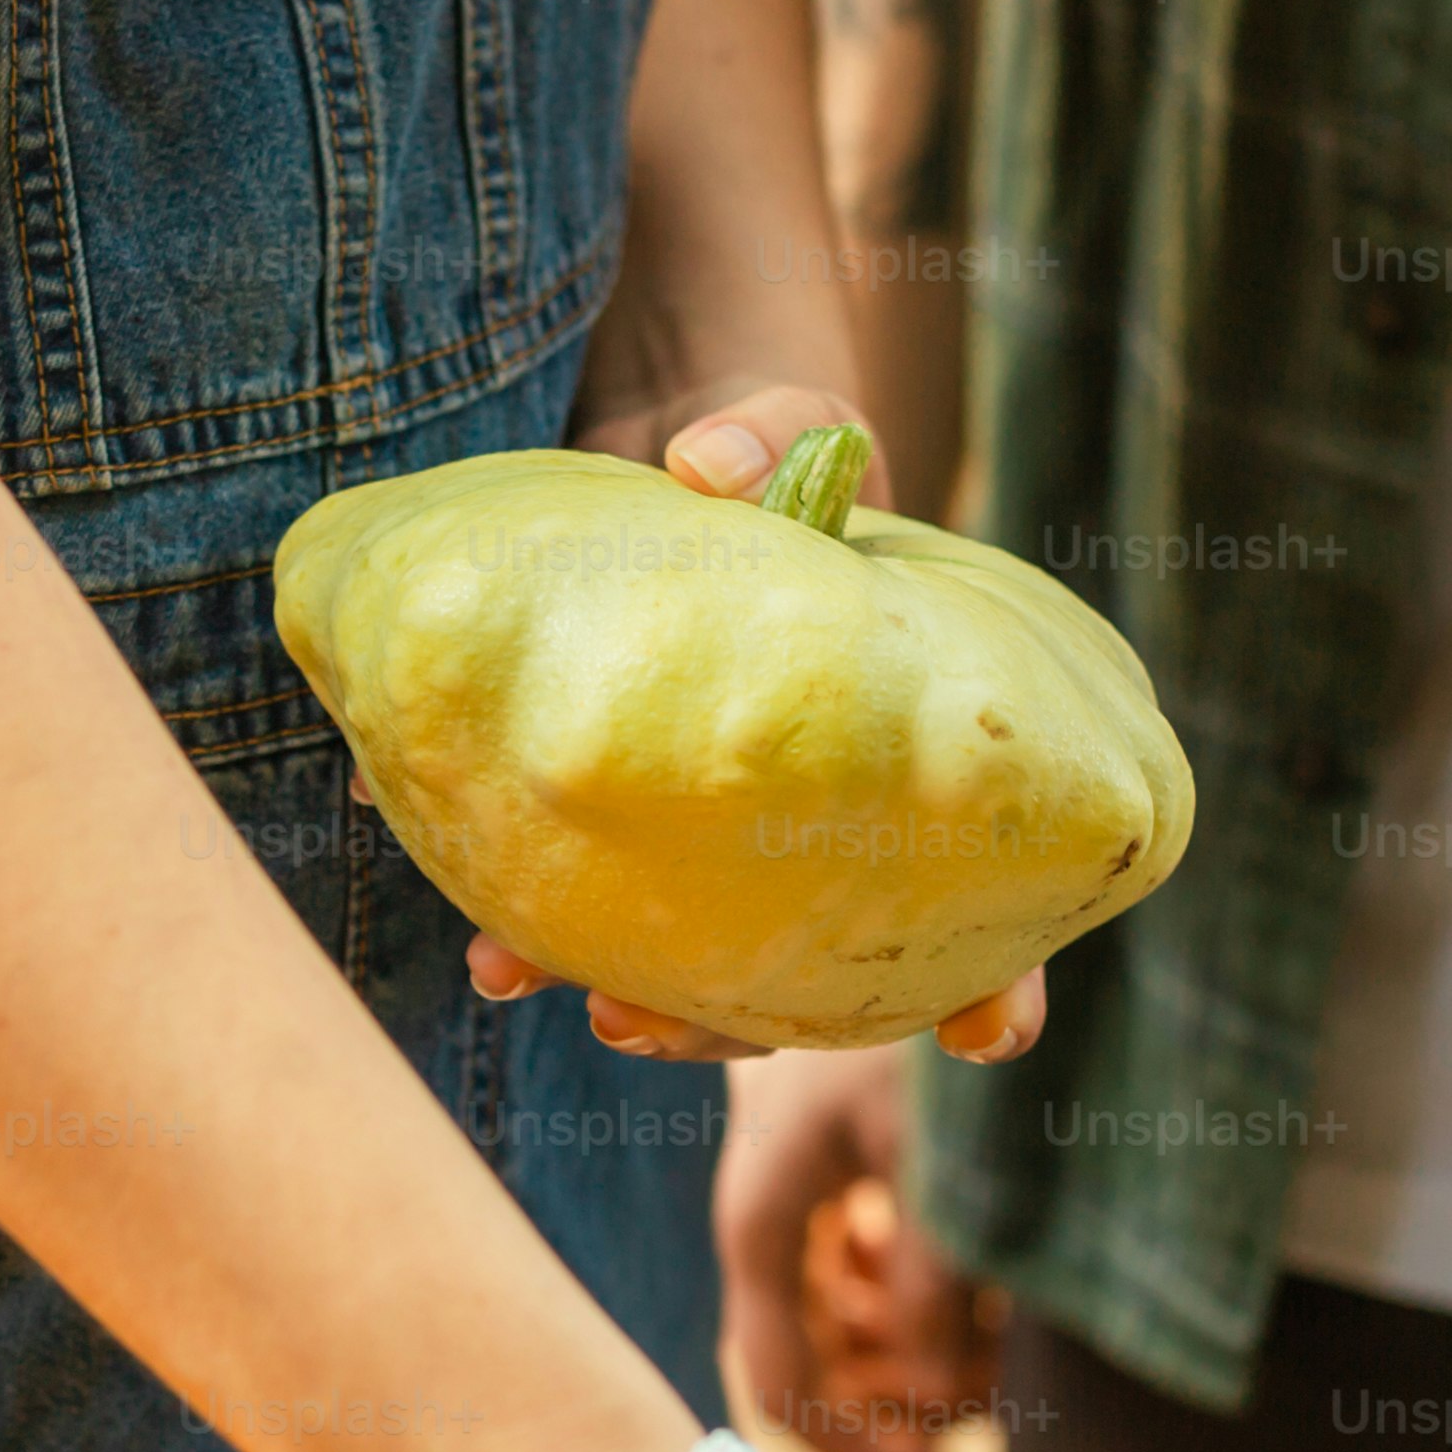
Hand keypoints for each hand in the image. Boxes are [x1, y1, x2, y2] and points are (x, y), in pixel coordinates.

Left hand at [469, 373, 1051, 1067]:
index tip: (985, 1031)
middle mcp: (809, 830)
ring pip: (679, 962)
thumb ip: (775, 430)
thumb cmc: (764, 444)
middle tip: (635, 1021)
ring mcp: (708, 837)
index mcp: (903, 766)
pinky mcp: (604, 813)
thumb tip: (703, 463)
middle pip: (801, 976)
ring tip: (509, 972)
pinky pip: (566, 881)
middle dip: (721, 1025)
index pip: (982, 898)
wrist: (647, 449)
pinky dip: (510, 898)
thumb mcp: (793, 420)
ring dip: (600, 987)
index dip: (997, 981)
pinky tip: (455, 902)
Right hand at [714, 1049, 998, 1451]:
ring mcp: (800, 1217)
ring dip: (931, 1350)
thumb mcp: (929, 1148)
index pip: (786, 1395)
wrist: (883, 908)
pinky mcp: (836, 1193)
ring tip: (1008, 1316)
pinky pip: (874, 1285)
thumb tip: (940, 1397)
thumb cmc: (901, 1013)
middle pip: (825, 1377)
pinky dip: (929, 1297)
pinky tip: (980, 1269)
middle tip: (1008, 1380)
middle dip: (914, 1402)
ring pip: (855, 1337)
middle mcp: (771, 1235)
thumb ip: (934, 1277)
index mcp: (764, 1227)